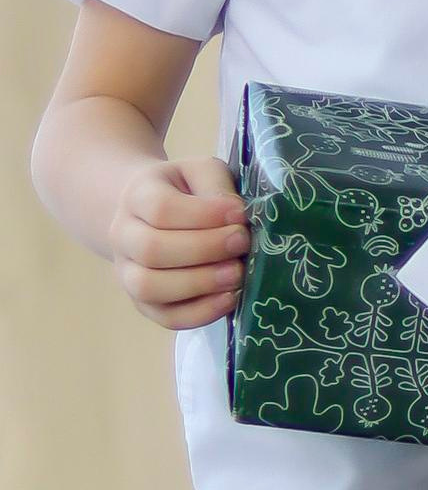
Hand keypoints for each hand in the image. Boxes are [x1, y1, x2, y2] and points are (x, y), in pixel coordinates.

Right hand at [111, 153, 250, 330]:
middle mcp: (123, 235)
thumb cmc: (186, 191)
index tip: (239, 214)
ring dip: (199, 284)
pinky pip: (165, 317)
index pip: (161, 208)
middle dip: (204, 249)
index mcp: (137, 196)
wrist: (151, 214)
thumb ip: (217, 187)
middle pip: (151, 250)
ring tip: (237, 274)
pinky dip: (199, 312)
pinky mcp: (144, 303)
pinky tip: (230, 298)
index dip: (203, 214)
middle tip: (242, 244)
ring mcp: (128, 272)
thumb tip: (236, 216)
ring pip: (149, 287)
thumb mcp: (202, 172)